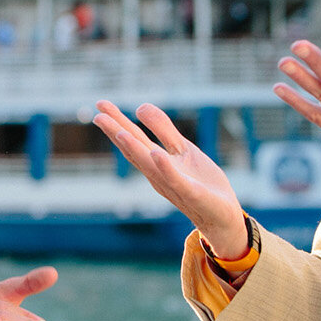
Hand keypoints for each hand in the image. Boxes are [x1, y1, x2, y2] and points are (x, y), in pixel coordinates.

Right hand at [92, 101, 246, 258]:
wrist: (223, 215)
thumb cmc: (201, 182)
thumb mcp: (183, 149)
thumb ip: (164, 130)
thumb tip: (140, 107)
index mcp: (156, 161)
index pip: (134, 138)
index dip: (117, 121)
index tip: (100, 105)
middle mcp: (157, 173)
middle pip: (134, 150)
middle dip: (117, 133)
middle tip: (98, 116)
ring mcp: (172, 184)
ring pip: (150, 165)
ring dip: (135, 149)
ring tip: (120, 131)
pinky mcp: (191, 193)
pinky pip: (176, 179)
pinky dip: (165, 166)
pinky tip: (156, 153)